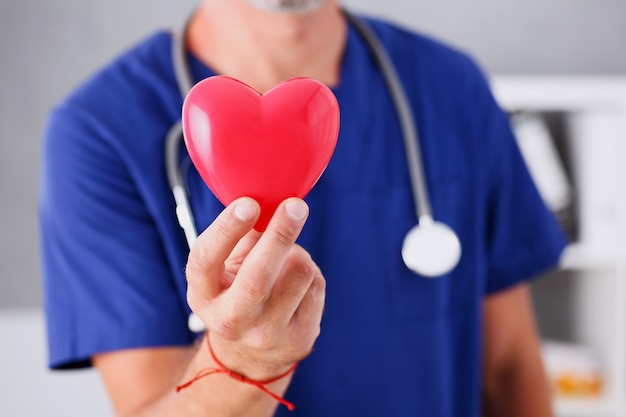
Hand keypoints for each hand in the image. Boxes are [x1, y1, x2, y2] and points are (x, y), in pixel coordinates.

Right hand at [185, 197, 324, 380]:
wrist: (253, 352)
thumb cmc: (239, 290)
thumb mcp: (228, 266)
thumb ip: (242, 234)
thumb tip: (270, 197)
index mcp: (203, 295)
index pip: (206, 260)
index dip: (226, 230)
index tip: (249, 203)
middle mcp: (230, 320)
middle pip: (257, 277)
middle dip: (279, 235)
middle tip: (295, 206)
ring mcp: (265, 334)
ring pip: (298, 273)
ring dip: (298, 253)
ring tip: (288, 259)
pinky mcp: (298, 339)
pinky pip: (316, 286)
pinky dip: (310, 273)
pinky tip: (297, 284)